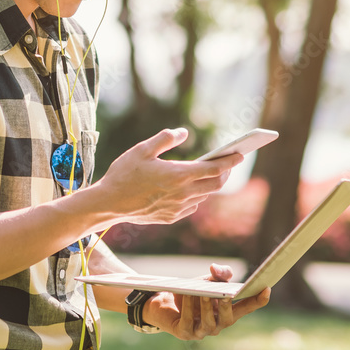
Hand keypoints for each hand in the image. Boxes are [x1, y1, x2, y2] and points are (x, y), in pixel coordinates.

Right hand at [95, 128, 241, 225]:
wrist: (108, 204)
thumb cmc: (123, 174)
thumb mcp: (142, 149)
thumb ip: (166, 138)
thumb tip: (184, 132)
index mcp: (178, 175)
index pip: (214, 168)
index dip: (230, 161)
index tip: (241, 154)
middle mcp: (182, 194)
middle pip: (216, 185)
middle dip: (226, 173)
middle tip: (228, 162)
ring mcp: (178, 208)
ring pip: (204, 196)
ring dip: (209, 184)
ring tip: (209, 171)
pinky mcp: (171, 217)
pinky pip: (191, 206)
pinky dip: (195, 195)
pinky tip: (188, 187)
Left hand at [150, 263, 270, 340]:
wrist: (166, 302)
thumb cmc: (193, 291)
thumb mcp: (208, 279)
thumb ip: (219, 273)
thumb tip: (215, 270)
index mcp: (228, 312)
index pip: (247, 308)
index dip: (258, 300)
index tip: (267, 288)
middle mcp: (218, 325)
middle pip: (228, 319)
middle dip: (227, 307)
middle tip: (225, 295)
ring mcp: (201, 331)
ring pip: (208, 323)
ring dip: (207, 307)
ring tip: (203, 293)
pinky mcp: (184, 332)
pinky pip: (188, 321)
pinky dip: (189, 307)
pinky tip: (188, 295)